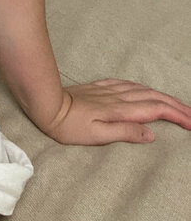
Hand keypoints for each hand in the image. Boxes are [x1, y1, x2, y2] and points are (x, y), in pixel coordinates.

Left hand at [39, 78, 190, 144]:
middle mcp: (117, 97)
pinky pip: (126, 84)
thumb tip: (151, 134)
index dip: (176, 115)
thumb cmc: (68, 125)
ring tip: (175, 104)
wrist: (45, 104)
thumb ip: (125, 133)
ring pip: (142, 90)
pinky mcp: (98, 88)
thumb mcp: (97, 136)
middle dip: (175, 106)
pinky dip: (142, 88)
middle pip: (153, 98)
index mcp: (120, 110)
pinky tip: (143, 89)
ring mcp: (108, 90)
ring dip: (161, 96)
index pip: (155, 110)